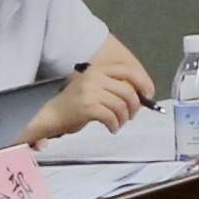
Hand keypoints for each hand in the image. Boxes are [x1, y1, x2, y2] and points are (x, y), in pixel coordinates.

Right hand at [36, 45, 154, 139]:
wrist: (51, 115)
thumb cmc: (75, 104)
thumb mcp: (94, 87)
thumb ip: (114, 87)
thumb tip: (142, 96)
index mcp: (98, 70)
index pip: (128, 71)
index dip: (143, 84)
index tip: (148, 96)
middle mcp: (94, 77)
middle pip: (128, 91)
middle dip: (134, 107)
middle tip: (131, 116)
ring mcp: (90, 91)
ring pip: (121, 105)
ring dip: (124, 118)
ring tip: (119, 123)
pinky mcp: (87, 106)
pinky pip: (111, 117)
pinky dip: (115, 125)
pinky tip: (112, 128)